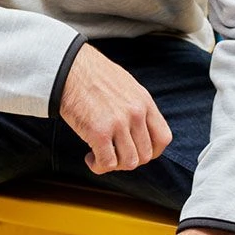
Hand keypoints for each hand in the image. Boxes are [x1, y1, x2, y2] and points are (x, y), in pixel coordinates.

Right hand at [59, 43, 171, 174]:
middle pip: (145, 155)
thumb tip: (140, 131)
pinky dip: (98, 166)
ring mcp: (118, 123)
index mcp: (144, 101)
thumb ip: (137, 107)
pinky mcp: (99, 132)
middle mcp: (135, 113)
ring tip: (101, 154)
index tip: (136, 150)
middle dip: (128, 159)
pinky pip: (107, 163)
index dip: (152, 151)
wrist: (70, 68)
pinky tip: (90, 156)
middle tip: (113, 152)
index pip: (163, 138)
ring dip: (114, 164)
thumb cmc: (94, 75)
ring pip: (128, 163)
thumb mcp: (127, 86)